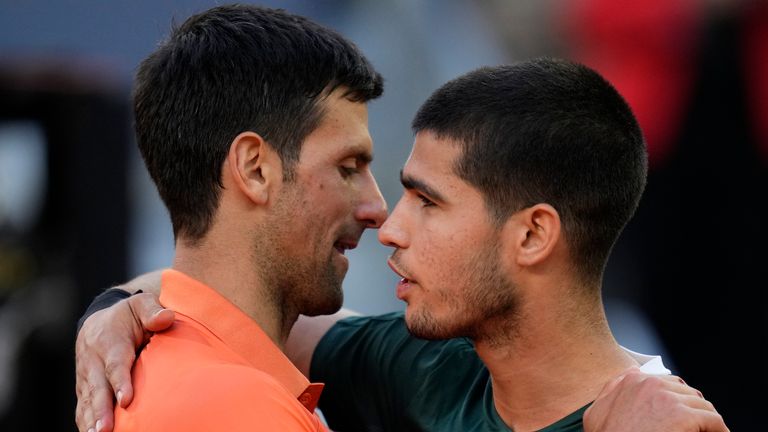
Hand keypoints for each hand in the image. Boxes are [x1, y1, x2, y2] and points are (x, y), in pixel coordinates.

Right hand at [74, 292, 173, 431]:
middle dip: (101, 410)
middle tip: (106, 429)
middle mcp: (93, 361)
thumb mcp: (141, 304)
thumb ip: (152, 311)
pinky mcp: (84, 388)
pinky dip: (85, 421)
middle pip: (98, 388)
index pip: (115, 364)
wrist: (99, 319)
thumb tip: (166, 318)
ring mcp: (86, 376)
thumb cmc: (129, 315)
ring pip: (87, 401)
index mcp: (109, 341)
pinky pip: (82, 406)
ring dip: (91, 420)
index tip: (127, 400)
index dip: (120, 382)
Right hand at [584, 368, 728, 431]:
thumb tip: (630, 373)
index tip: (680, 413)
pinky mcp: (684, 415)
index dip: (675, 399)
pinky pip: (713, 420)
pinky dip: (719, 430)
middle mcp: (650, 384)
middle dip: (692, 408)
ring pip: (702, 405)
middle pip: (686, 392)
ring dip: (705, 419)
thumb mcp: (597, 412)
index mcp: (630, 381)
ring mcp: (667, 398)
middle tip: (696, 425)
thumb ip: (613, 389)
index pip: (665, 382)